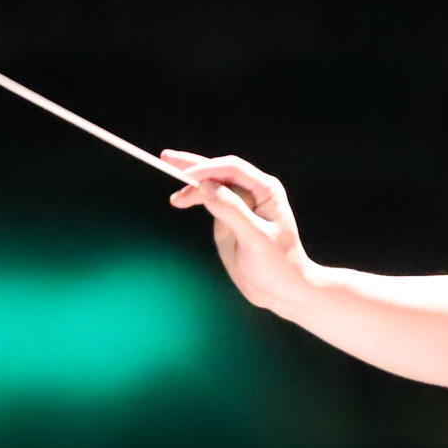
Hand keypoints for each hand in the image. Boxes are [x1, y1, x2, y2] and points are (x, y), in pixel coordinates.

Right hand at [163, 149, 312, 315]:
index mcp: (266, 190)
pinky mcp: (230, 219)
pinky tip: (182, 201)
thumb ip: (231, 210)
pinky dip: (195, 198)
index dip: (207, 169)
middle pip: (219, 171)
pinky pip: (210, 201)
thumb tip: (205, 186)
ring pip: (211, 185)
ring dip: (191, 185)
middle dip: (192, 165)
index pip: (232, 169)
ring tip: (175, 200)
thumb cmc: (277, 264)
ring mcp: (241, 205)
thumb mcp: (254, 238)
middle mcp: (254, 192)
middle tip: (164, 157)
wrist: (282, 289)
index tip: (185, 177)